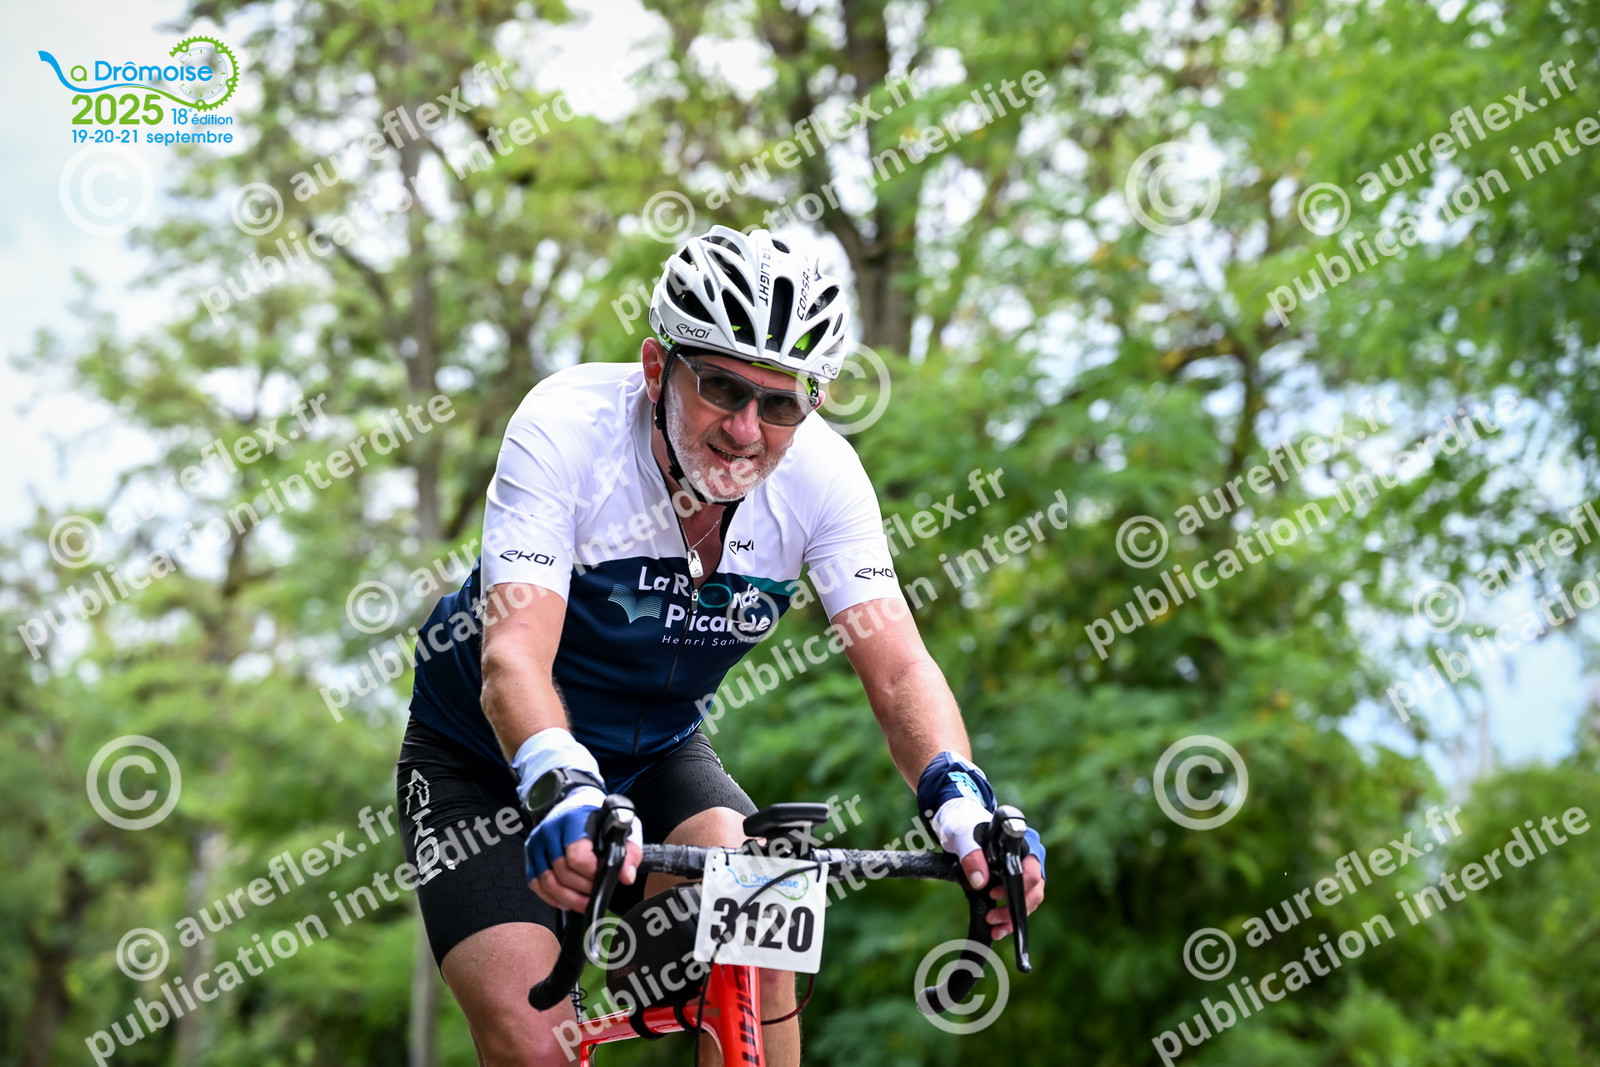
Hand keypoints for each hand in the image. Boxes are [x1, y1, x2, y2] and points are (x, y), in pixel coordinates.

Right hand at [524, 788, 642, 910]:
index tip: (602, 875)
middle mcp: (551, 830)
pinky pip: (536, 883)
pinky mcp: (530, 854)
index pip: (577, 856)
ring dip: (567, 898)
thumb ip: (629, 852)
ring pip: (547, 882)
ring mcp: (537, 842)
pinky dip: (551, 897)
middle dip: (582, 889)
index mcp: (574, 821)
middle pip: (562, 872)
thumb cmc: (599, 821)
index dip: (591, 874)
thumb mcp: (622, 829)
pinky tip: (566, 899)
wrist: (575, 807)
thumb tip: (625, 876)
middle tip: (595, 891)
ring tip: (583, 901)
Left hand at [915, 751, 1046, 939]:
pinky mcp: (1014, 880)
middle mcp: (1029, 856)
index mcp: (1022, 841)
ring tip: (994, 926)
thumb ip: (970, 855)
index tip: (992, 893)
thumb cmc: (964, 824)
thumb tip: (980, 881)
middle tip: (993, 917)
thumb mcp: (962, 835)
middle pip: (1035, 888)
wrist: (959, 824)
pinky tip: (997, 927)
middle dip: (1016, 908)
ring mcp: (1024, 869)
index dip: (1018, 886)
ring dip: (1013, 916)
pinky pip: (1019, 901)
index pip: (1032, 869)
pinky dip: (1010, 916)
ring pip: (1030, 899)